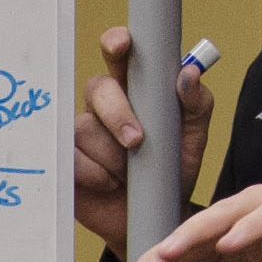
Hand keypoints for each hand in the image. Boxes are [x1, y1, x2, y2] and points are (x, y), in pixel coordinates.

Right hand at [70, 24, 215, 253]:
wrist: (157, 218)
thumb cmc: (172, 171)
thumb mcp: (192, 136)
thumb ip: (196, 103)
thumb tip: (188, 74)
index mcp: (133, 89)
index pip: (119, 55)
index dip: (116, 44)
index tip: (122, 45)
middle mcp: (103, 105)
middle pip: (98, 89)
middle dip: (117, 114)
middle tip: (137, 141)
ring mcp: (81, 133)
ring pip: (85, 129)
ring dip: (112, 157)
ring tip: (129, 175)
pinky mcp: (66, 160)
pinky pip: (71, 158)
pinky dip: (94, 174)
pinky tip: (109, 184)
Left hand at [125, 179, 261, 261]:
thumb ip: (231, 258)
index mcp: (239, 218)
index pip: (193, 241)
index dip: (162, 260)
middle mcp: (251, 205)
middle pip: (199, 227)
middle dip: (166, 252)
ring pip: (228, 216)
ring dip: (196, 235)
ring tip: (169, 254)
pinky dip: (251, 229)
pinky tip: (232, 244)